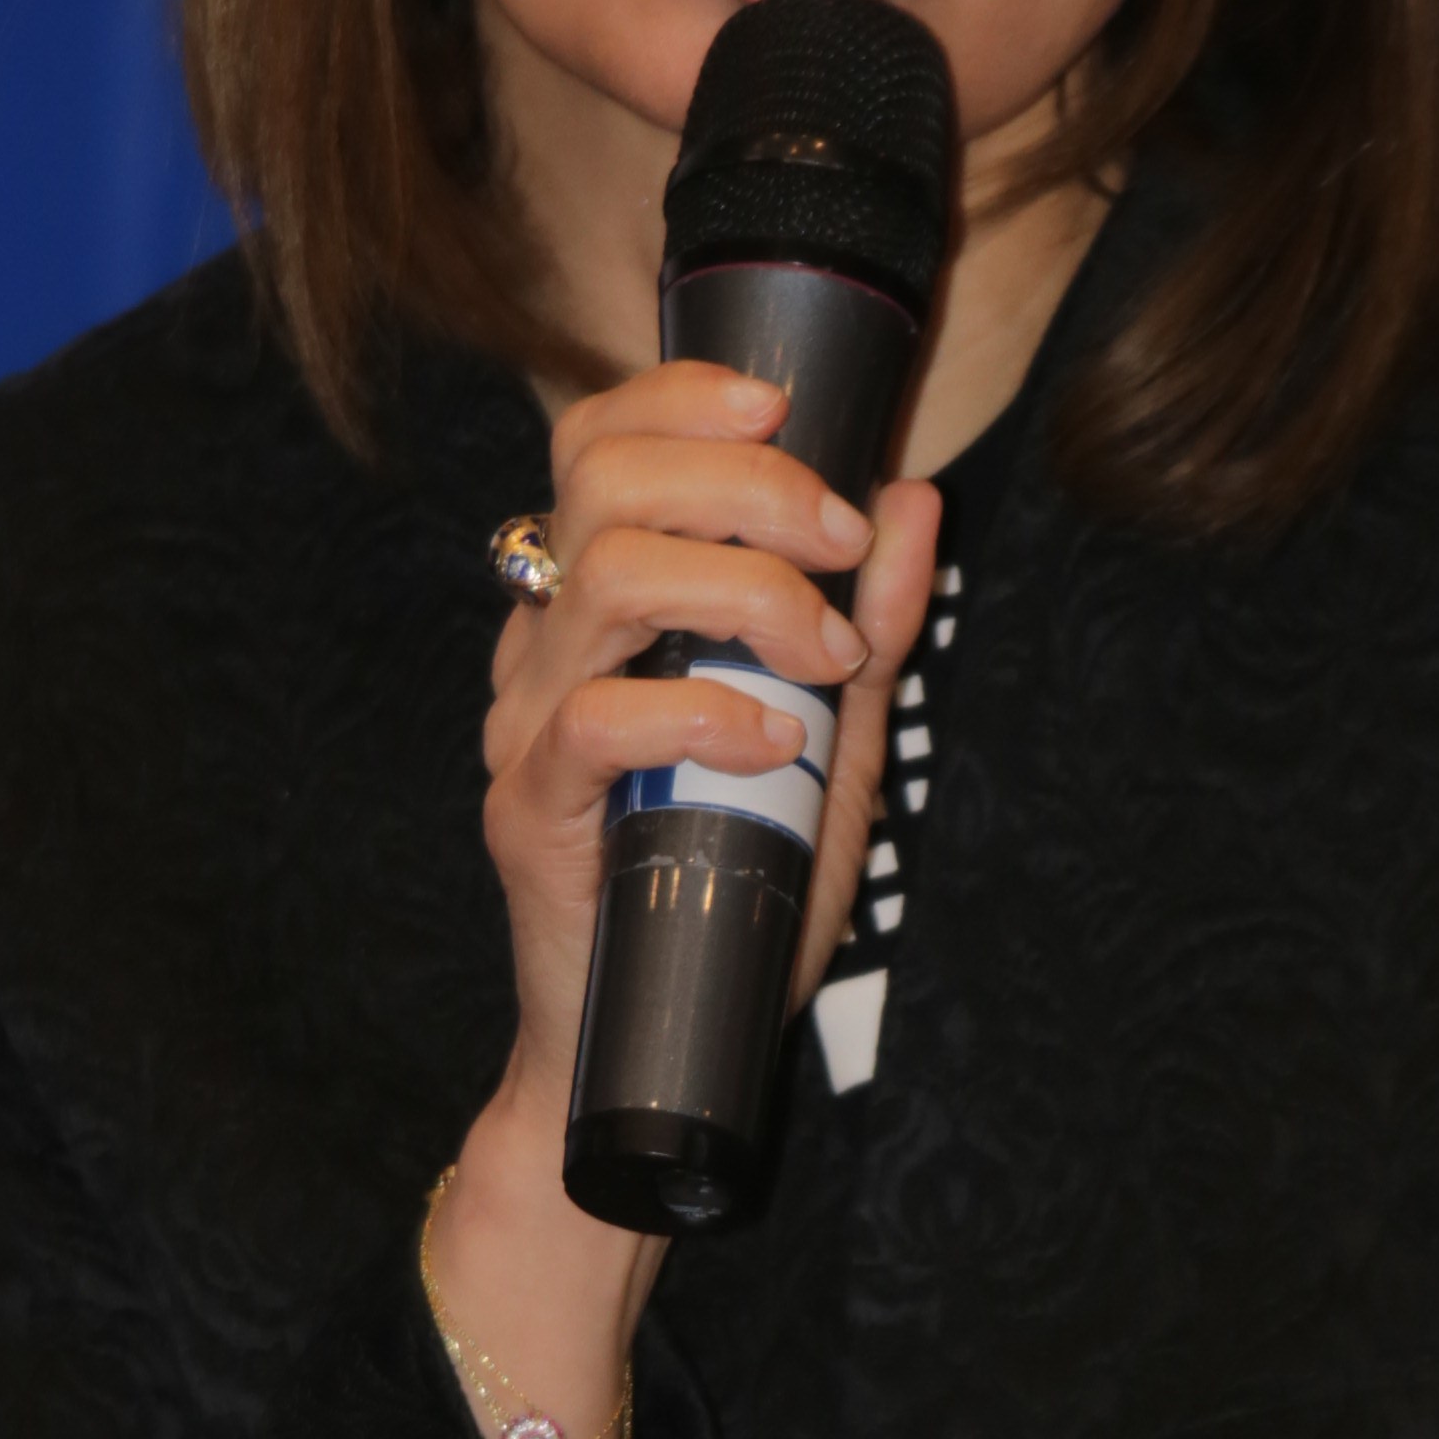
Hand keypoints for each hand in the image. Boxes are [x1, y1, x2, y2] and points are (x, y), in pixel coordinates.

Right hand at [477, 358, 940, 1100]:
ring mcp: (525, 721)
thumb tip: (912, 502)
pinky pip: (596, 718)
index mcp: (601, 598)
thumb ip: (868, 624)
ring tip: (824, 657)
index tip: (794, 414)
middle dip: (750, 483)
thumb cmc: (734, 880)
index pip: (601, 439)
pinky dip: (701, 709)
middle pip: (606, 479)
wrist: (657, 1039)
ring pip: (610, 575)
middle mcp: (547, 640)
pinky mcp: (529, 808)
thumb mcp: (832, 739)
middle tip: (839, 545)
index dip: (687, 399)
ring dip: (747, 588)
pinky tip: (771, 738)